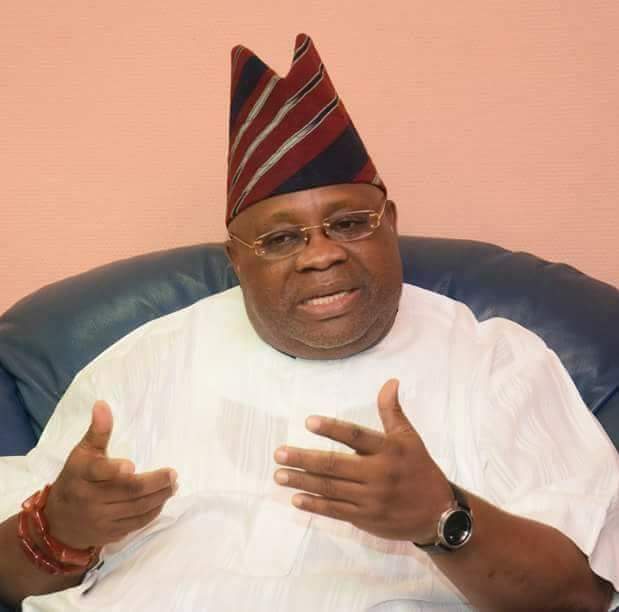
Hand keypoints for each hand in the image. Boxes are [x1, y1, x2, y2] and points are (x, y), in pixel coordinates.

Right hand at [44, 401, 176, 548]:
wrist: (58, 523)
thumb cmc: (75, 480)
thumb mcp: (82, 454)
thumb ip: (97, 432)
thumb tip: (103, 404)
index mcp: (82, 475)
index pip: (97, 472)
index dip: (113, 470)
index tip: (130, 466)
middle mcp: (90, 499)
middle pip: (127, 492)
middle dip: (154, 483)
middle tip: (173, 474)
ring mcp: (101, 520)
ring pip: (136, 509)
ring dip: (159, 497)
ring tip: (173, 485)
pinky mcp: (110, 534)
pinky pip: (135, 524)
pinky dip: (152, 512)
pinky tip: (162, 500)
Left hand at [273, 379, 452, 543]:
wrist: (439, 513)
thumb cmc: (419, 469)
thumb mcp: (409, 438)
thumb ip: (392, 411)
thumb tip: (390, 381)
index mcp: (388, 450)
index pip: (356, 436)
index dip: (332, 429)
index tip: (308, 422)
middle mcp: (378, 474)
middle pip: (336, 465)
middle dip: (304, 460)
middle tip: (279, 453)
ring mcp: (370, 499)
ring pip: (331, 489)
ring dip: (302, 481)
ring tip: (279, 474)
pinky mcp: (365, 518)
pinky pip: (336, 511)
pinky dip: (315, 505)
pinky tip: (296, 498)